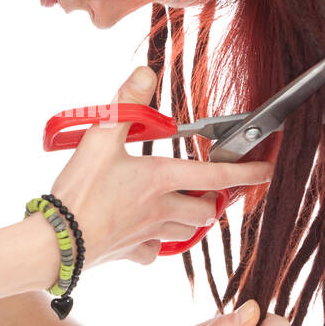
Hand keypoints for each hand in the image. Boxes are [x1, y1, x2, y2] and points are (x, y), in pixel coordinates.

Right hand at [49, 67, 273, 267]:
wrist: (56, 241)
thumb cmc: (80, 191)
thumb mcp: (100, 137)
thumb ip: (126, 103)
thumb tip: (145, 72)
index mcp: (160, 179)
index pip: (217, 175)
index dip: (248, 172)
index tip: (267, 170)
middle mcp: (161, 209)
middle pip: (207, 210)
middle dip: (215, 200)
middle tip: (211, 187)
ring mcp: (148, 234)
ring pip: (188, 233)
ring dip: (193, 221)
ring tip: (185, 207)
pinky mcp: (131, 253)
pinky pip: (156, 251)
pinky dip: (158, 243)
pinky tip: (148, 233)